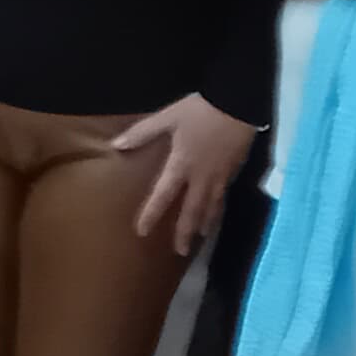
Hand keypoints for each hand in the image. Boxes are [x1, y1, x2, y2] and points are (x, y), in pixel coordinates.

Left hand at [114, 92, 255, 249]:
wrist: (238, 104)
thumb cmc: (199, 111)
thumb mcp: (167, 118)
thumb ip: (142, 133)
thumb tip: (116, 146)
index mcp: (181, 165)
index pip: (163, 196)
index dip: (151, 214)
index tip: (141, 232)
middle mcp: (201, 177)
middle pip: (192, 210)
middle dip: (185, 232)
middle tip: (181, 251)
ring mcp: (220, 176)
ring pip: (211, 207)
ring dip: (204, 224)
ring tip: (200, 237)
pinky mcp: (234, 170)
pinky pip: (224, 196)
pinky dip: (218, 209)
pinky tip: (216, 212)